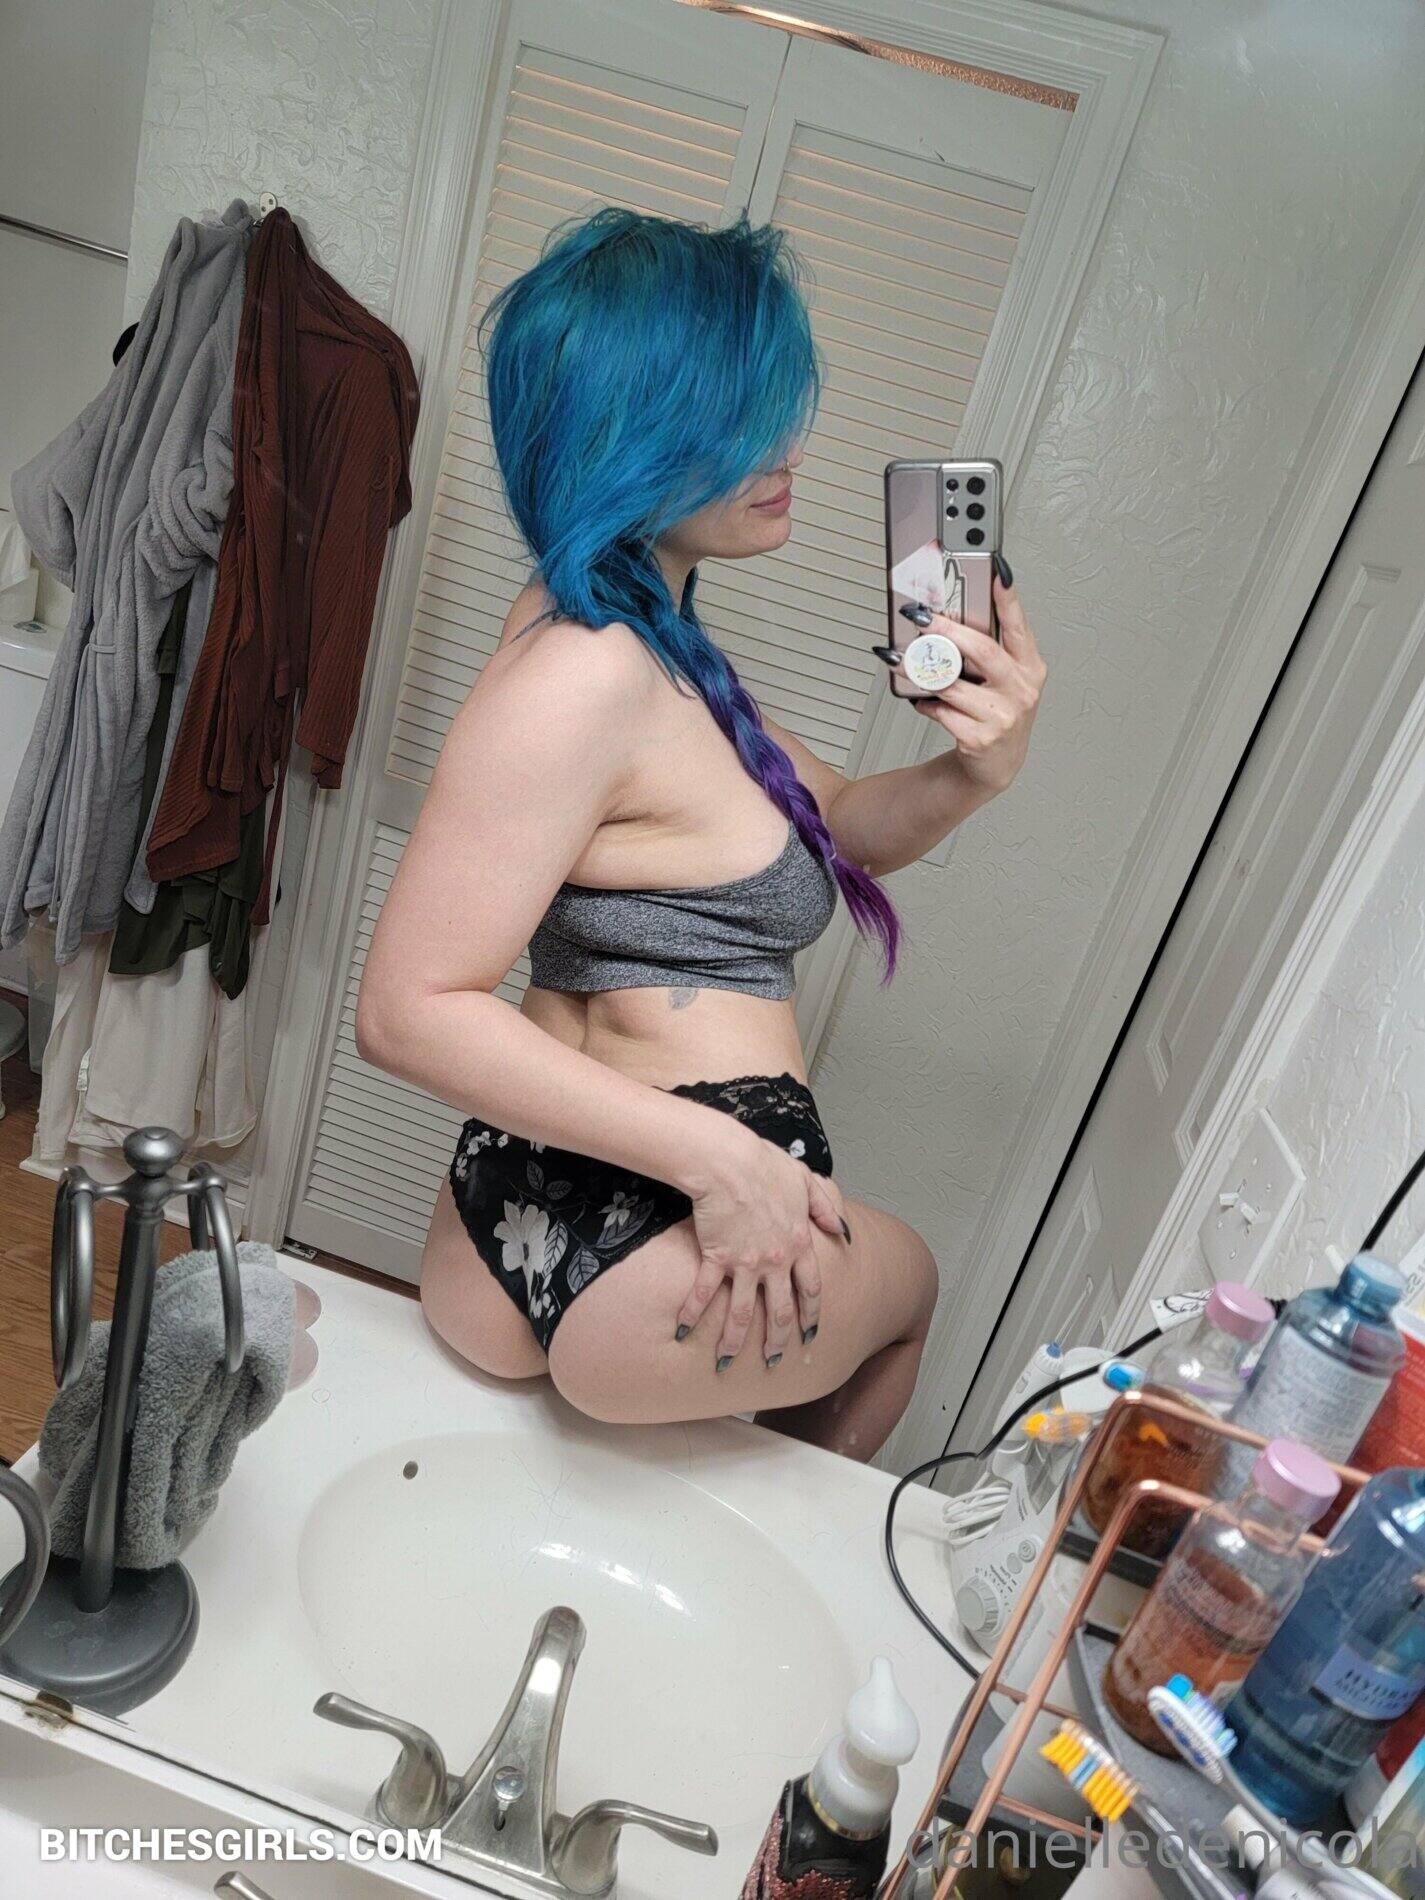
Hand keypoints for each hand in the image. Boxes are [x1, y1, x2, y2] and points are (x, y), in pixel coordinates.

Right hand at [676, 1126, 850, 1369]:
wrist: (729, 1162)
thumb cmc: (765, 1164)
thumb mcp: (807, 1181)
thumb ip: (826, 1207)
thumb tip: (843, 1230)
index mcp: (798, 1243)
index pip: (809, 1288)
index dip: (811, 1314)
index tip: (810, 1334)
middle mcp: (775, 1260)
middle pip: (779, 1310)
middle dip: (777, 1340)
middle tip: (773, 1361)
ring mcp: (745, 1263)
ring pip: (741, 1313)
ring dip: (734, 1341)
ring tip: (726, 1364)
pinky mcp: (716, 1257)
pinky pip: (702, 1293)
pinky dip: (691, 1314)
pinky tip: (682, 1333)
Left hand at [912, 568, 1044, 795]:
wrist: (997, 764)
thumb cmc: (997, 712)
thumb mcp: (1004, 680)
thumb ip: (988, 651)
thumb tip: (946, 619)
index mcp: (1030, 667)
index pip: (1019, 627)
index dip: (1008, 599)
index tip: (997, 571)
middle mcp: (1021, 689)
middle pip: (982, 650)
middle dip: (946, 630)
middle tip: (920, 617)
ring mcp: (1003, 716)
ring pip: (953, 683)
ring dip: (920, 670)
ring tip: (901, 660)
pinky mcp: (980, 738)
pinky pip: (943, 711)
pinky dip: (926, 703)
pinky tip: (923, 700)